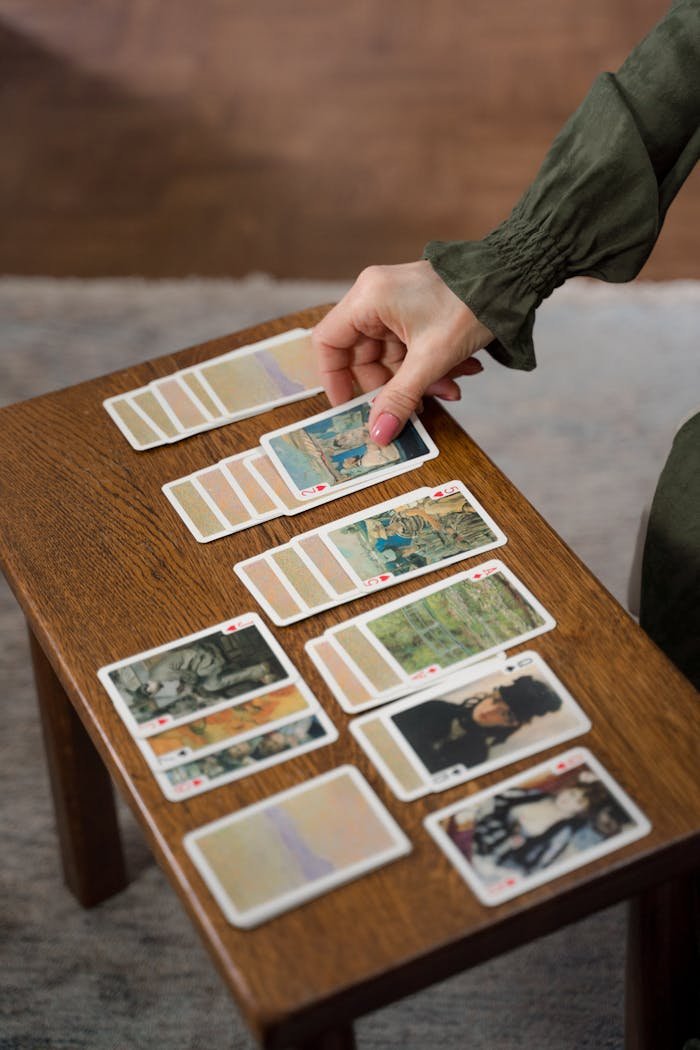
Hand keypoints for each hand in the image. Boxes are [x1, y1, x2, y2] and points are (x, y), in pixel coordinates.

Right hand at [312, 260, 492, 444]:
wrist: (514, 278)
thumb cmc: (472, 305)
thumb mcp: (432, 360)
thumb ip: (400, 399)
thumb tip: (378, 433)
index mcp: (368, 298)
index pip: (328, 343)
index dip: (335, 380)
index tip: (350, 408)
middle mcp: (376, 296)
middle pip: (363, 356)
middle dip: (391, 386)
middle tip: (415, 407)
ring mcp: (396, 303)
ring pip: (391, 356)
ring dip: (418, 380)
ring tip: (450, 389)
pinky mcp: (416, 309)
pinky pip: (409, 347)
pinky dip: (430, 366)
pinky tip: (460, 373)